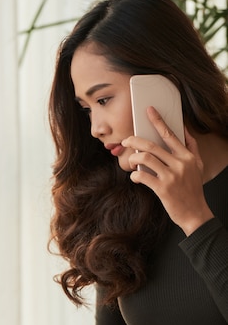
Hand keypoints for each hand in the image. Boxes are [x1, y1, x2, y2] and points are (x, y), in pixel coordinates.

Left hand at [122, 107, 213, 235]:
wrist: (195, 213)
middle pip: (152, 145)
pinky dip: (135, 175)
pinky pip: (142, 176)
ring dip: (133, 158)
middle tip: (126, 141)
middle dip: (135, 140)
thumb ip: (192, 148)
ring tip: (131, 161)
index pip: (170, 134)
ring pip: (145, 158)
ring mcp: (171, 176)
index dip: (158, 121)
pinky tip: (136, 177)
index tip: (149, 111)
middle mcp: (179, 164)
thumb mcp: (197, 166)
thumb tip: (185, 131)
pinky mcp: (162, 189)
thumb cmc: (193, 189)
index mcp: (186, 156)